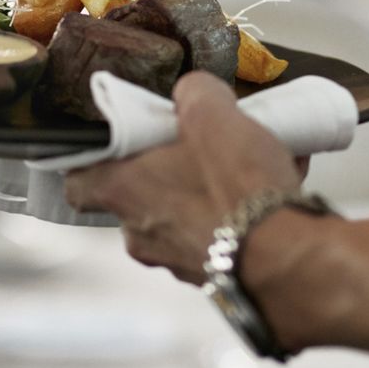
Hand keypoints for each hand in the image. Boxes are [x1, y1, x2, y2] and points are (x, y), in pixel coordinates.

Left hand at [65, 72, 302, 282]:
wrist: (289, 257)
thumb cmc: (238, 186)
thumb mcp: (212, 112)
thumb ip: (194, 92)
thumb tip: (194, 94)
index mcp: (124, 192)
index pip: (79, 182)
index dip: (93, 160)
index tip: (116, 142)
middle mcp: (141, 235)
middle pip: (142, 193)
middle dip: (170, 168)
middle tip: (200, 143)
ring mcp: (178, 261)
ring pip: (187, 214)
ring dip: (211, 188)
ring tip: (253, 159)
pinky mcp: (218, 275)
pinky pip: (222, 234)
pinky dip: (241, 212)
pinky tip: (278, 184)